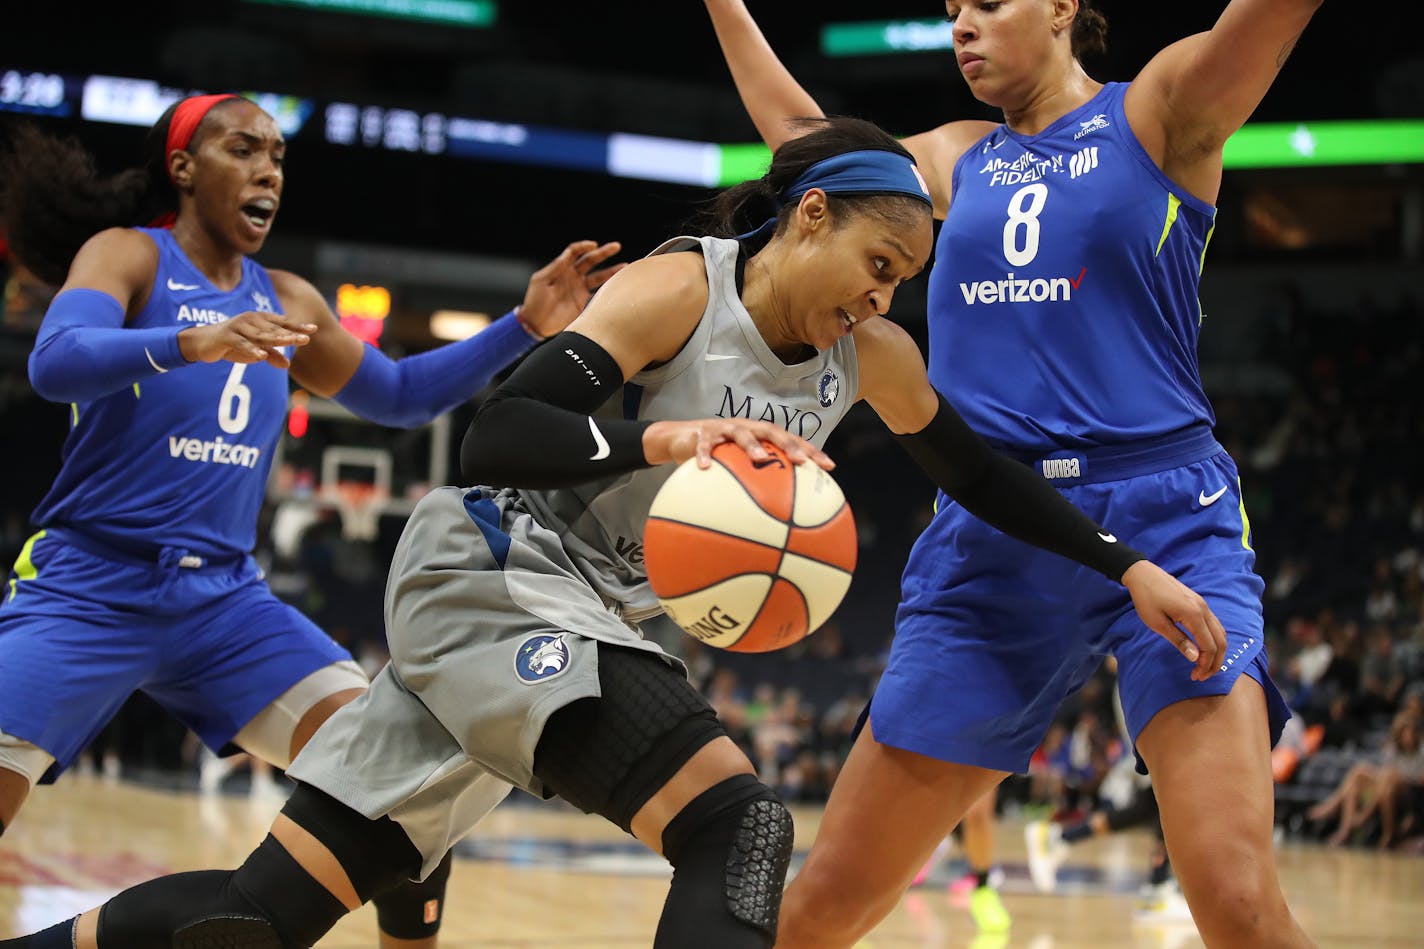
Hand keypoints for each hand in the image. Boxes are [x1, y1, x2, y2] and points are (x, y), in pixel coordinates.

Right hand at [177, 311, 316, 368]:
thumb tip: (288, 364)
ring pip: (260, 334)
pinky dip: (251, 349)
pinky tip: (262, 356)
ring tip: (290, 342)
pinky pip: (241, 343)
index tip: (313, 329)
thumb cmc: (233, 345)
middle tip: (306, 339)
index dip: (297, 326)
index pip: (282, 323)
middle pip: (274, 329)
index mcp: (260, 321)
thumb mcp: (255, 351)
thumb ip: (271, 355)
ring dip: (276, 339)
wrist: (203, 342)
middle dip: (291, 334)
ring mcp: (238, 326)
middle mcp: (251, 320)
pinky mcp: (227, 336)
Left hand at [519, 240, 625, 337]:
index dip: (584, 246)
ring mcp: (579, 289)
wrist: (536, 323)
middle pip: (590, 260)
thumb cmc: (534, 301)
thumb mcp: (541, 280)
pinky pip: (598, 293)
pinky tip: (617, 286)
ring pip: (598, 276)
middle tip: (616, 246)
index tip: (594, 245)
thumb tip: (569, 252)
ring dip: (611, 271)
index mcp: (561, 268)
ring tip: (624, 266)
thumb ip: (556, 267)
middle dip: (603, 253)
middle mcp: (572, 276)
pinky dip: (608, 289)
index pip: (575, 252)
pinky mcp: (583, 302)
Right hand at [642, 418, 833, 470]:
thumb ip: (756, 486)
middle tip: (800, 462)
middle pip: (772, 431)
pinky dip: (704, 455)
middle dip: (788, 445)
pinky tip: (704, 468)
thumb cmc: (717, 458)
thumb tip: (779, 522)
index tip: (830, 467)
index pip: (791, 440)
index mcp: (760, 436)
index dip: (810, 451)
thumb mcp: (736, 470)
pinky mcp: (700, 434)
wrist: (679, 439)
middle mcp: (746, 428)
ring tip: (759, 459)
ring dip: (751, 445)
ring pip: (740, 433)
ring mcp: (723, 429)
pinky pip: (703, 445)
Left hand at [1122, 560, 1227, 681]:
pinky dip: (1214, 640)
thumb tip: (1195, 658)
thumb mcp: (1157, 623)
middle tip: (1202, 676)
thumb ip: (1178, 640)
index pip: (1210, 646)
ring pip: (1220, 633)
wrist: (1143, 574)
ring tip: (1204, 666)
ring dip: (1216, 652)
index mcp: (1194, 614)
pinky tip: (1203, 649)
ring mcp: (1204, 605)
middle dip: (1215, 662)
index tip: (1195, 676)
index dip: (1205, 665)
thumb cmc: (1146, 599)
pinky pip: (1214, 625)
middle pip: (1221, 642)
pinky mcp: (1199, 603)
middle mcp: (1204, 609)